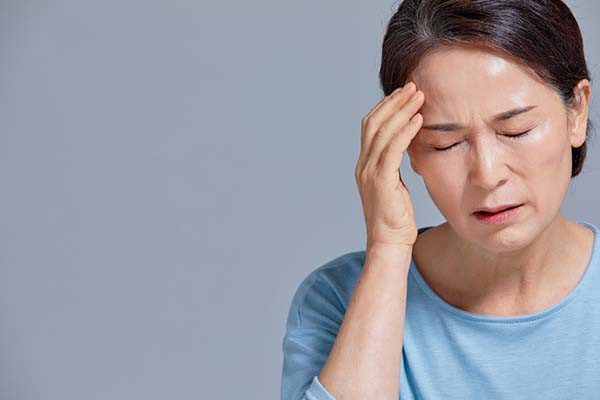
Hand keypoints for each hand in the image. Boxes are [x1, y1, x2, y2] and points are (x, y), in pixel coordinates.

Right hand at [354, 82, 424, 249]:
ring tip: (419, 95)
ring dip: (402, 110)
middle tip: (413, 86)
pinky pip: (393, 148)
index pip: (370, 127)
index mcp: (365, 166)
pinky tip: (419, 119)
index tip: (403, 94)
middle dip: (393, 102)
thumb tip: (408, 149)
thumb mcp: (394, 188)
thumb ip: (394, 167)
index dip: (386, 107)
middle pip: (373, 123)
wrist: (389, 244)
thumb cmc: (396, 220)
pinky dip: (406, 130)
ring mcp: (369, 173)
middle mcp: (363, 166)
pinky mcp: (381, 181)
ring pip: (383, 131)